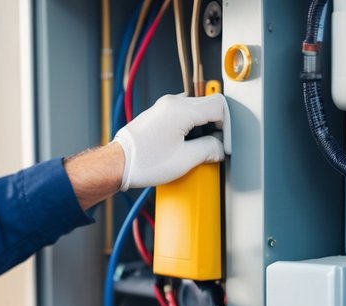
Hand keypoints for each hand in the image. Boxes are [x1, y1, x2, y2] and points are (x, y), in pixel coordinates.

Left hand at [113, 93, 230, 189]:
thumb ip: (209, 149)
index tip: (226, 141)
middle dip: (217, 125)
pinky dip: (191, 125)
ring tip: (201, 146)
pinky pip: (183, 112)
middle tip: (216, 145)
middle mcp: (172, 102)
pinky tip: (188, 143)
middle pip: (208, 104)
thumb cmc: (144, 162)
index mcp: (181, 110)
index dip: (227, 124)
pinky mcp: (159, 113)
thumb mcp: (185, 160)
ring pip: (196, 108)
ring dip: (204, 125)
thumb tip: (220, 147)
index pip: (218, 105)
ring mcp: (164, 106)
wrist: (118, 164)